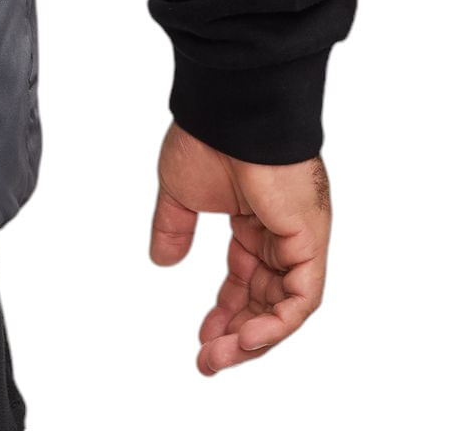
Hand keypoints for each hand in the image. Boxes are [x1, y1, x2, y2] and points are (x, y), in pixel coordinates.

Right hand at [149, 121, 330, 374]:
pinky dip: (276, 323)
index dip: (224, 311)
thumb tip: (162, 261)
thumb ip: (174, 229)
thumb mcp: (180, 193)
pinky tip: (246, 338)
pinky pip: (302, 298)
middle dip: (236, 335)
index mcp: (253, 220)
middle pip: (265, 300)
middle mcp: (281, 234)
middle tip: (207, 361)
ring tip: (220, 357)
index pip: (244, 279)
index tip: (201, 338)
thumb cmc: (207, 138)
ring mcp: (299, 240)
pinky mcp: (310, 242)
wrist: (230, 111)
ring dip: (253, 338)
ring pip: (284, 307)